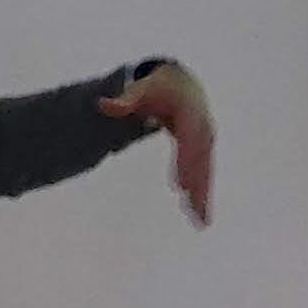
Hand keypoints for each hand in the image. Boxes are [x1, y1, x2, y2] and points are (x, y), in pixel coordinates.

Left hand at [100, 62, 214, 226]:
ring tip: (201, 222)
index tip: (180, 185)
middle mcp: (203, 128)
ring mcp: (206, 142)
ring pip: (205, 171)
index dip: (185, 161)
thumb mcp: (141, 90)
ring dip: (203, 196)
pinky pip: (204, 175)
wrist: (182, 86)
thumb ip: (124, 101)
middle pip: (200, 159)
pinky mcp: (204, 153)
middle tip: (189, 204)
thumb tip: (101, 104)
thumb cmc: (159, 88)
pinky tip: (199, 217)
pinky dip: (202, 195)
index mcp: (190, 113)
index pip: (189, 139)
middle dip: (197, 182)